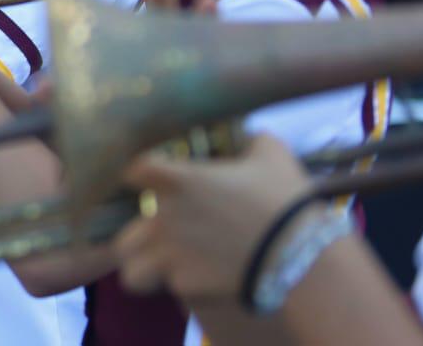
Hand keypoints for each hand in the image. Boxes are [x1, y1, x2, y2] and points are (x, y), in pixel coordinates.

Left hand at [112, 134, 316, 301]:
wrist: (304, 254)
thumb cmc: (284, 198)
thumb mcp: (270, 154)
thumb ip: (249, 140)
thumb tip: (249, 136)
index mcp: (174, 179)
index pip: (125, 171)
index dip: (128, 175)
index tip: (139, 179)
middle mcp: (162, 218)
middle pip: (118, 232)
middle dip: (133, 234)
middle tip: (154, 233)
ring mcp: (171, 255)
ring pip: (131, 269)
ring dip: (142, 266)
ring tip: (159, 263)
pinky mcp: (188, 285)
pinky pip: (169, 286)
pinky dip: (180, 282)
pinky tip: (200, 275)